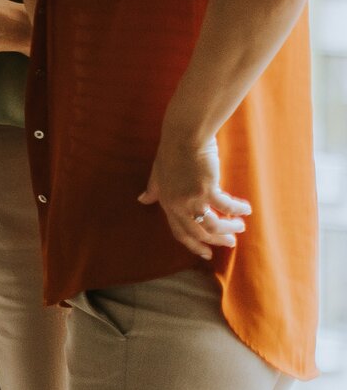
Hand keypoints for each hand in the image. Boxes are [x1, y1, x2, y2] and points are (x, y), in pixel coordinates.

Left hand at [140, 132, 250, 260]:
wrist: (184, 135)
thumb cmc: (172, 151)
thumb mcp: (157, 172)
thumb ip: (153, 188)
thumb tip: (142, 200)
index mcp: (166, 202)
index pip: (179, 232)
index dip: (193, 245)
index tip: (207, 254)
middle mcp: (177, 204)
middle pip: (199, 233)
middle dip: (217, 240)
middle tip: (231, 243)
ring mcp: (191, 198)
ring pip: (214, 225)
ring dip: (230, 228)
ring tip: (241, 226)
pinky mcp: (207, 189)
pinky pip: (227, 207)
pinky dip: (238, 210)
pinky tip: (246, 209)